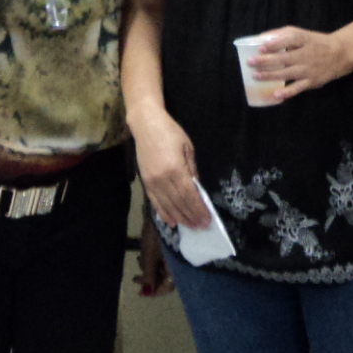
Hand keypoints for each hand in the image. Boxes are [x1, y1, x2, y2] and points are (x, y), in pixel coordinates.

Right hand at [130, 107, 206, 228]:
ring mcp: (152, 182)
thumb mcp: (188, 148)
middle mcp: (162, 179)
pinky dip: (163, 213)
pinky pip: (154, 202)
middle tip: (202, 227)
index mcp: (176, 169)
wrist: (146, 125)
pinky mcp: (145, 182)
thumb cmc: (170, 132)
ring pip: (167, 206)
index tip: (207, 219)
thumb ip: (192, 170)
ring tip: (190, 227)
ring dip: (179, 218)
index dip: (198, 209)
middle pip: (179, 203)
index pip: (189, 195)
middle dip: (191, 216)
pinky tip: (170, 222)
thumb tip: (197, 188)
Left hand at [135, 218, 174, 296]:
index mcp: (175, 266)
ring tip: (139, 261)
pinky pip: (159, 261)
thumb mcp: (149, 258)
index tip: (141, 292)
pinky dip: (150, 262)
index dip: (154, 291)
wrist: (156, 214)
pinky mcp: (167, 250)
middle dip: (149, 279)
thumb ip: (149, 276)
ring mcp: (172, 256)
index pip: (167, 286)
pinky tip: (142, 257)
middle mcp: (176, 263)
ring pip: (160, 270)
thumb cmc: (153, 236)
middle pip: (163, 279)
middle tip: (136, 278)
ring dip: (148, 269)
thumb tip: (147, 292)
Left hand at [252, 26, 352, 100]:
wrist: (340, 54)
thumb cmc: (315, 43)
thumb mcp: (301, 34)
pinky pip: (298, 88)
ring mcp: (308, 69)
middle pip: (284, 58)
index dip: (275, 43)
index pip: (289, 40)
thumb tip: (260, 38)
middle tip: (250, 62)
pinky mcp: (311, 82)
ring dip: (270, 76)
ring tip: (255, 76)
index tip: (261, 47)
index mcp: (304, 40)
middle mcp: (306, 54)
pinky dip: (287, 92)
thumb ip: (282, 34)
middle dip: (266, 61)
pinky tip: (276, 94)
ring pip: (287, 73)